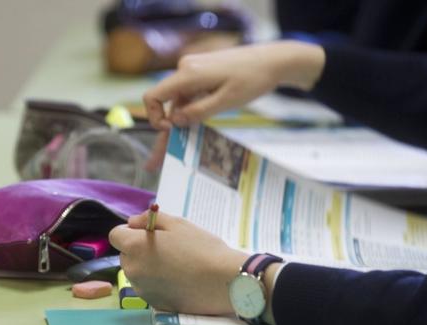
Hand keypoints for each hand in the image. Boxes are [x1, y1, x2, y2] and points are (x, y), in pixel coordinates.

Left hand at [109, 210, 247, 314]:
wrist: (223, 282)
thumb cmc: (202, 248)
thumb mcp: (177, 224)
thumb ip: (148, 219)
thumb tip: (132, 222)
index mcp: (135, 247)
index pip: (116, 235)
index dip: (131, 231)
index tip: (149, 232)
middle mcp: (132, 269)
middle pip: (125, 254)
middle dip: (138, 249)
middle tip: (166, 248)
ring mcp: (141, 289)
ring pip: (136, 272)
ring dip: (147, 266)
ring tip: (175, 265)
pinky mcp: (153, 303)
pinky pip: (148, 287)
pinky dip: (157, 283)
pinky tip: (178, 280)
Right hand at [142, 41, 324, 166]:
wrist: (273, 60)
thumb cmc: (253, 78)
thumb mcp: (227, 101)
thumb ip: (199, 111)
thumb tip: (174, 122)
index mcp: (188, 73)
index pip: (153, 96)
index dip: (155, 117)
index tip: (171, 131)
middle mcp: (185, 69)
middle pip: (165, 104)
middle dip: (163, 132)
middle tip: (157, 162)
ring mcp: (193, 71)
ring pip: (178, 103)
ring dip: (177, 125)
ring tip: (173, 152)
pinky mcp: (201, 74)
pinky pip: (189, 97)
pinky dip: (189, 114)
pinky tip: (190, 132)